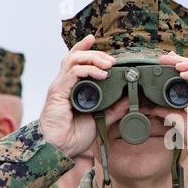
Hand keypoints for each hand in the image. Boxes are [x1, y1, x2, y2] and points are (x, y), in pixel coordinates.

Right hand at [40, 35, 126, 156]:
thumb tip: (129, 98)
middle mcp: (64, 83)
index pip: (76, 61)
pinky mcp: (58, 92)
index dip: (84, 48)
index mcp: (72, 87)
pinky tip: (101, 74)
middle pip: (76, 56)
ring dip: (93, 59)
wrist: (59, 148)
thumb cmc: (74, 135)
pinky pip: (73, 74)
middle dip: (95, 54)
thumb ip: (114, 109)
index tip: (94, 39)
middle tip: (112, 61)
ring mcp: (60, 86)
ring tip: (109, 65)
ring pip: (73, 60)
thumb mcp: (100, 119)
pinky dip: (88, 70)